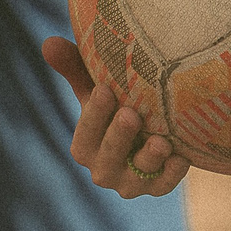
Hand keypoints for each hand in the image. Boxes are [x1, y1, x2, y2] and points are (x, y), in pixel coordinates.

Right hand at [42, 36, 189, 199]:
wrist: (150, 129)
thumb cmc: (116, 103)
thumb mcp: (95, 86)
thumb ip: (74, 67)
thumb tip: (49, 42)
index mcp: (85, 147)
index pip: (84, 135)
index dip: (93, 115)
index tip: (104, 89)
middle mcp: (103, 169)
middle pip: (108, 158)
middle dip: (119, 137)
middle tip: (131, 114)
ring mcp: (131, 182)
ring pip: (137, 177)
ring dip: (148, 158)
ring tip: (160, 141)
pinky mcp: (156, 188)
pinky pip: (164, 187)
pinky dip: (172, 174)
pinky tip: (181, 157)